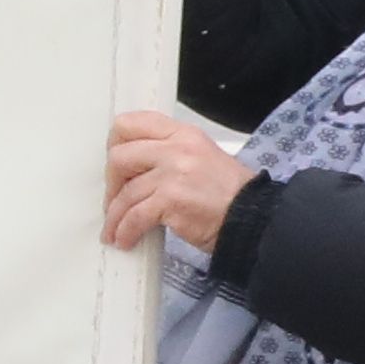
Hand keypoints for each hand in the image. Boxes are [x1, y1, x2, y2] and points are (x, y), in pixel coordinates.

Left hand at [101, 108, 252, 252]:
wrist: (253, 219)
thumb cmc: (228, 195)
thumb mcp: (201, 159)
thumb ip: (168, 154)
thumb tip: (131, 167)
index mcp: (184, 134)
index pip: (133, 123)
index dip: (114, 143)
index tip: (113, 165)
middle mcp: (178, 148)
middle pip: (120, 156)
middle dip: (111, 183)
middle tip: (114, 201)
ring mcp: (174, 173)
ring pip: (125, 192)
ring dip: (115, 216)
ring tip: (115, 230)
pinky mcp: (172, 199)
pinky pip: (134, 216)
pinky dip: (125, 231)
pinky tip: (126, 240)